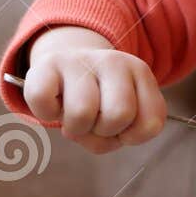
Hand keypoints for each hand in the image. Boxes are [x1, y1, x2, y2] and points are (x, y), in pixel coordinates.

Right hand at [22, 26, 168, 153]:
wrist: (65, 66)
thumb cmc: (98, 101)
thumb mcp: (124, 118)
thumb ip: (121, 134)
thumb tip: (84, 129)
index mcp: (139, 73)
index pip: (151, 122)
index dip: (132, 136)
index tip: (120, 126)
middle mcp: (113, 61)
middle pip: (119, 115)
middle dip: (104, 131)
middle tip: (94, 120)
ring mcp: (78, 60)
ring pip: (82, 113)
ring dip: (76, 127)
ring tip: (73, 114)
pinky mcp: (46, 65)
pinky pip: (44, 102)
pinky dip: (46, 114)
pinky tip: (53, 105)